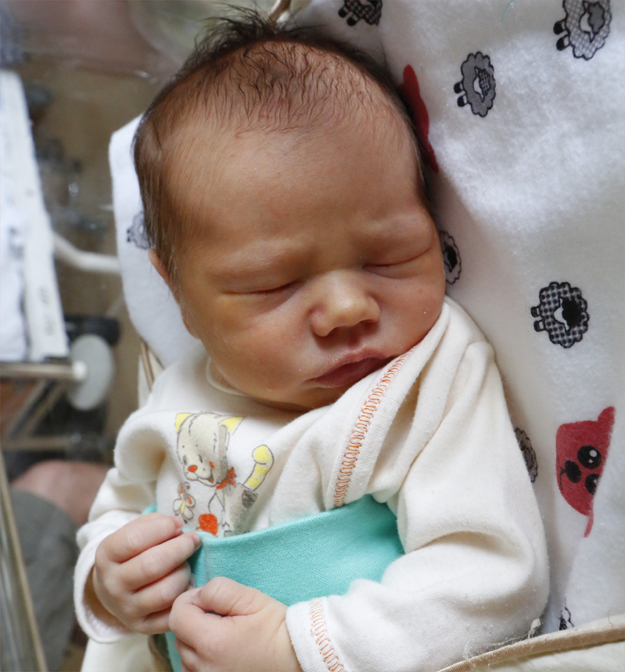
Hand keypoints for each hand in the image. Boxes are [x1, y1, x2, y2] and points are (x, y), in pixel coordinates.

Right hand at [90, 513, 199, 633]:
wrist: (114, 589)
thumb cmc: (132, 552)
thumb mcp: (134, 531)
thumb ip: (155, 523)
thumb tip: (178, 527)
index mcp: (106, 555)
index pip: (134, 540)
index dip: (162, 528)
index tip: (178, 524)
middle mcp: (112, 585)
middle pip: (152, 566)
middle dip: (180, 549)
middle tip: (192, 540)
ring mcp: (126, 610)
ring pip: (165, 592)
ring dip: (184, 572)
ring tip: (186, 563)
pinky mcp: (143, 627)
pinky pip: (172, 613)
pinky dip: (186, 596)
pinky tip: (187, 583)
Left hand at [170, 577, 302, 671]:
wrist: (295, 658)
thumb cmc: (275, 627)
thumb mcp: (251, 598)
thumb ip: (218, 589)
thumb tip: (197, 594)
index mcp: (211, 642)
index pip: (177, 614)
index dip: (190, 599)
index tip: (210, 600)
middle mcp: (203, 668)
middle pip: (179, 634)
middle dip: (194, 619)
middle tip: (222, 615)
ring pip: (185, 653)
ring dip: (196, 640)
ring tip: (225, 633)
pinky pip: (193, 669)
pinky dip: (201, 658)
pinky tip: (223, 650)